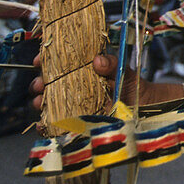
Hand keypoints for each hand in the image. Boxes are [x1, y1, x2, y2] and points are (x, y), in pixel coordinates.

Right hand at [30, 53, 182, 112]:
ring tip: (39, 102)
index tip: (39, 60)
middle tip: (38, 84)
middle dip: (39, 82)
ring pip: (50, 102)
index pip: (59, 63)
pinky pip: (58, 123)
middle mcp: (75, 86)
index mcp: (83, 70)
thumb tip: (97, 60)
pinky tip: (43, 123)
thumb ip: (113, 64)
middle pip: (49, 83)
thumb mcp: (124, 72)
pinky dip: (47, 124)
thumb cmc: (133, 87)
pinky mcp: (77, 122)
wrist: (144, 109)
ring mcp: (74, 104)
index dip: (46, 60)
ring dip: (40, 102)